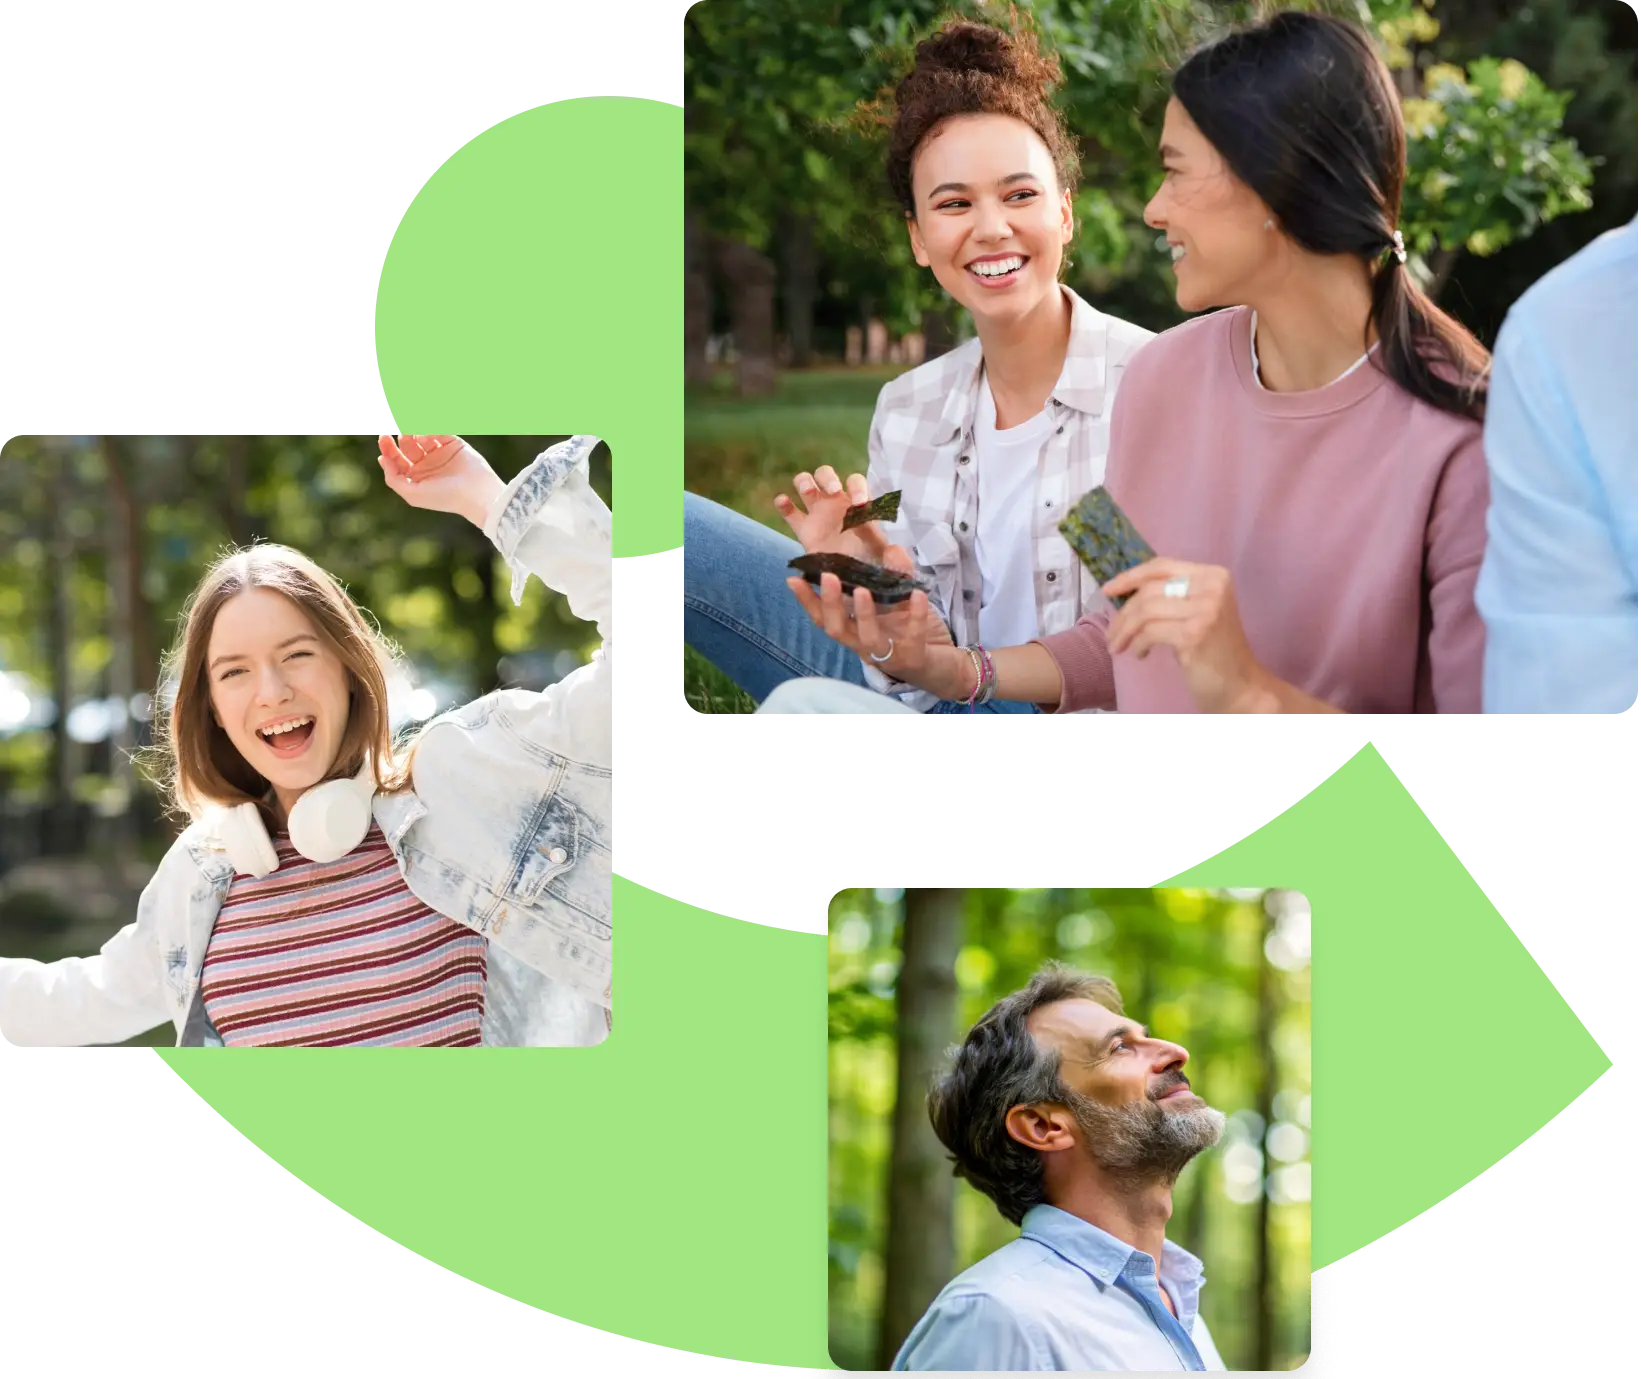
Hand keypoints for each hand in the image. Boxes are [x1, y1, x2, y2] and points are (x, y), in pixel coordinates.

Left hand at [377, 434, 505, 528]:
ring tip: (415, 436)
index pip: (396, 459)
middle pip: (406, 445)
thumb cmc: (444, 496)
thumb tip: (383, 459)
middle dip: (400, 438)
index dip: (387, 448)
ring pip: (421, 436)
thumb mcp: (412, 494)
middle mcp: (427, 464)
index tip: (383, 438)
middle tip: (398, 432)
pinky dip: (430, 430)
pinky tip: (426, 435)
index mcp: (416, 477)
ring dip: (414, 432)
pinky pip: (438, 431)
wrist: (475, 493)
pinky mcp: (454, 443)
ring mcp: (440, 453)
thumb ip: (393, 479)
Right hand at [773, 464, 889, 560]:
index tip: (859, 503)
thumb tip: (895, 550)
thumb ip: (891, 554)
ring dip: (804, 482)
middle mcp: (836, 502)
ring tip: (807, 492)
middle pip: (826, 474)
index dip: (857, 488)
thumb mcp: (884, 558)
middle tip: (832, 492)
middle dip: (828, 478)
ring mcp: (817, 513)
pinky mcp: (803, 528)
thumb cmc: (871, 564)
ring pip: (805, 484)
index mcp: (857, 504)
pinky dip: (783, 504)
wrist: (852, 581)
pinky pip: (789, 511)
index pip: (856, 483)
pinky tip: (783, 502)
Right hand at [786, 546, 966, 696]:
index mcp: (855, 630)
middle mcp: (864, 644)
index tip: (792, 577)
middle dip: (830, 604)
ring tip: (862, 590)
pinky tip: (917, 594)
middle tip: (828, 577)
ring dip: (864, 614)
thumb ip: (893, 575)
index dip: (807, 600)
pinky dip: (914, 616)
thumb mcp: (897, 601)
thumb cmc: (910, 632)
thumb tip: (892, 547)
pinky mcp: (912, 658)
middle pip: (836, 629)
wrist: (942, 665)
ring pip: (867, 639)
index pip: (823, 617)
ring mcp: (887, 655)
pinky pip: (912, 637)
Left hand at [1102, 559, 1271, 712]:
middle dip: (1123, 613)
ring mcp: (1205, 609)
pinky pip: (1150, 632)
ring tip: (1118, 646)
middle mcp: (1212, 586)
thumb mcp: (1195, 611)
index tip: (1108, 590)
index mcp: (1213, 575)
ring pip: (1145, 611)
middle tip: (1111, 634)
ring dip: (1124, 631)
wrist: (1239, 684)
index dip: (1131, 576)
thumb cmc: (1212, 648)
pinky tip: (1139, 654)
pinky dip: (1138, 644)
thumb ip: (1170, 595)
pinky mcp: (1194, 633)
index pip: (1162, 566)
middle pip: (1150, 590)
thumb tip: (1124, 589)